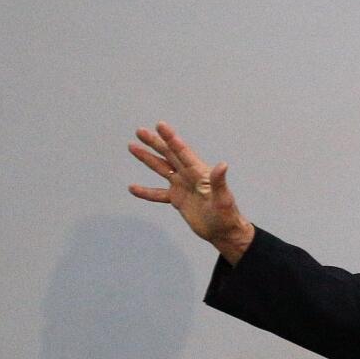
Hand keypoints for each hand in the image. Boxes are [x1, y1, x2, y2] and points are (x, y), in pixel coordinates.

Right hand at [127, 121, 253, 263]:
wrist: (224, 232)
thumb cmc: (227, 215)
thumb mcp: (223, 199)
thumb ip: (219, 182)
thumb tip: (222, 165)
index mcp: (200, 173)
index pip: (183, 152)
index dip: (171, 139)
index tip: (160, 125)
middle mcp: (190, 176)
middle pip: (169, 155)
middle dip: (155, 142)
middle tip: (140, 131)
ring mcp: (183, 186)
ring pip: (162, 169)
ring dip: (147, 158)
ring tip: (132, 146)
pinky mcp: (178, 199)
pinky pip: (158, 194)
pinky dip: (146, 191)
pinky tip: (132, 188)